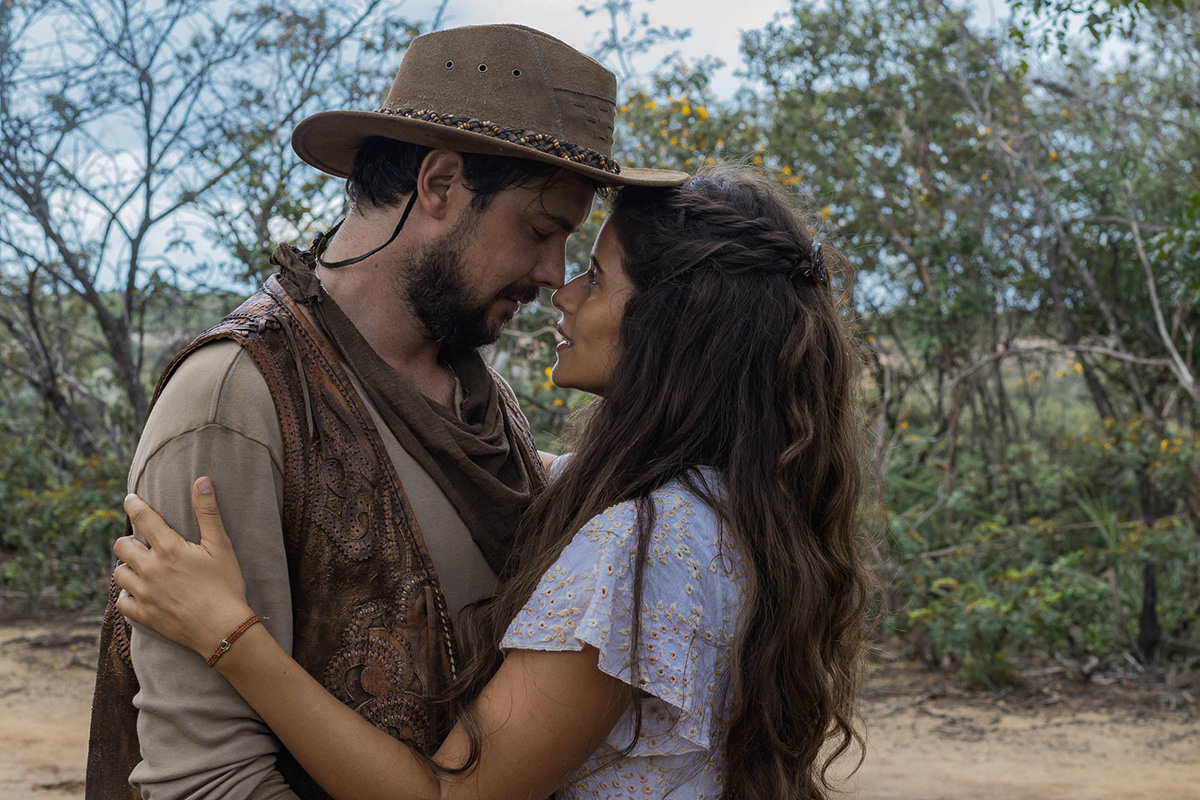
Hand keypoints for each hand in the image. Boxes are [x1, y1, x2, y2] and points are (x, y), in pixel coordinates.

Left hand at [113, 477, 254, 659]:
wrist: (224, 630)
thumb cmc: (226, 585)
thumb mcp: (222, 546)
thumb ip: (208, 512)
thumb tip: (201, 480)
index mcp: (169, 549)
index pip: (142, 518)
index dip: (133, 505)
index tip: (130, 499)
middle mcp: (150, 569)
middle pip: (121, 545)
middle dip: (129, 540)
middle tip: (142, 543)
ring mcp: (144, 594)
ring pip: (118, 574)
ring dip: (128, 568)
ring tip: (143, 569)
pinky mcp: (143, 615)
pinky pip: (121, 602)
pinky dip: (128, 596)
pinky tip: (141, 593)